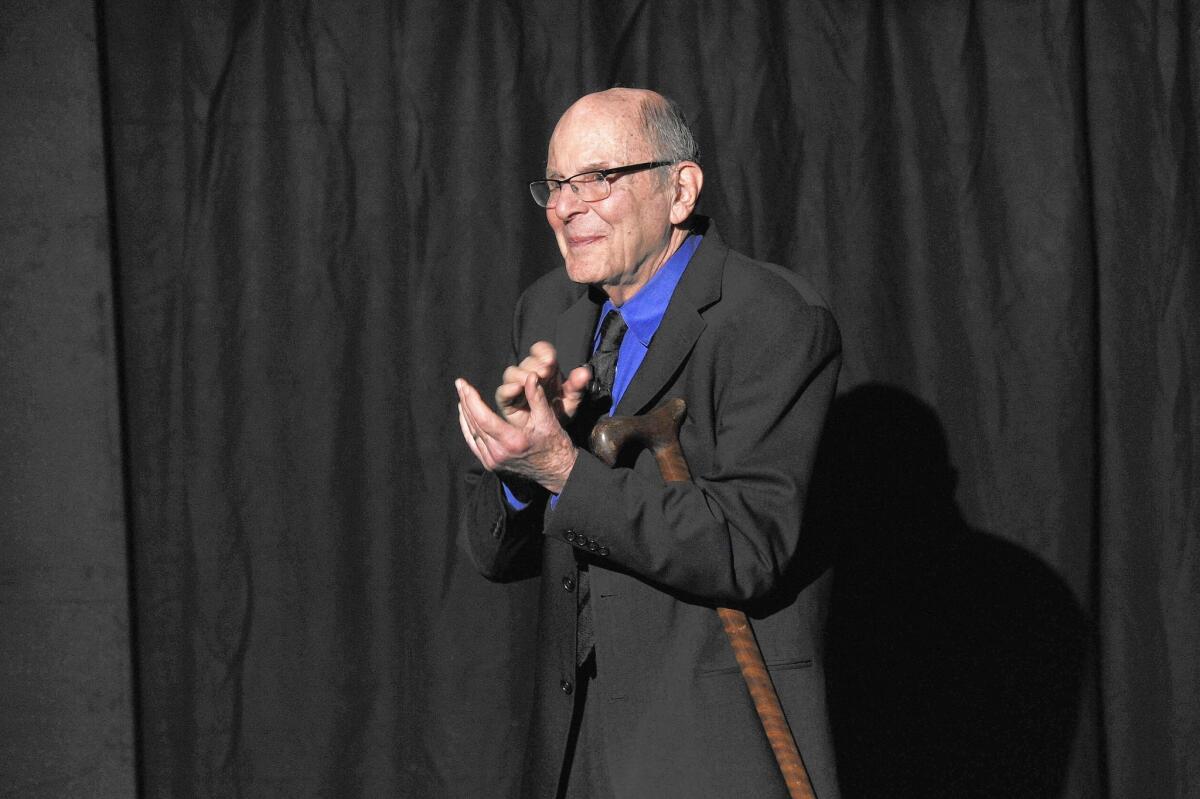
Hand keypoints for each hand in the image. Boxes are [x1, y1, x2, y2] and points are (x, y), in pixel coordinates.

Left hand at [457, 373, 578, 494]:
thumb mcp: (548, 421)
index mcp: (512, 441)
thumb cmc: (555, 445)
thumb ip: (537, 397)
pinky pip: (474, 444)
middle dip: (466, 401)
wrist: (557, 472)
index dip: (471, 400)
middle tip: (460, 384)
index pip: (483, 418)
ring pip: (472, 434)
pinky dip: (468, 429)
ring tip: (462, 396)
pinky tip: (465, 417)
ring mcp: (494, 461)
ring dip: (465, 414)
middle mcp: (499, 453)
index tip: (464, 384)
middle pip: (474, 424)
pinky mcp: (492, 465)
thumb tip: (530, 376)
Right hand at [495, 341, 590, 427]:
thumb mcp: (572, 398)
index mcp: (546, 369)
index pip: (540, 351)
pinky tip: (517, 389)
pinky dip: (508, 389)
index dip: (543, 352)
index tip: (550, 360)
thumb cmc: (560, 412)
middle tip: (545, 372)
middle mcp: (529, 375)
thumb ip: (577, 385)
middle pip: (526, 361)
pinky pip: (502, 393)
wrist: (552, 434)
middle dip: (536, 364)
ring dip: (522, 375)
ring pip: (511, 373)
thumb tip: (584, 373)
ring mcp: (516, 387)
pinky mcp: (507, 402)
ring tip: (533, 380)